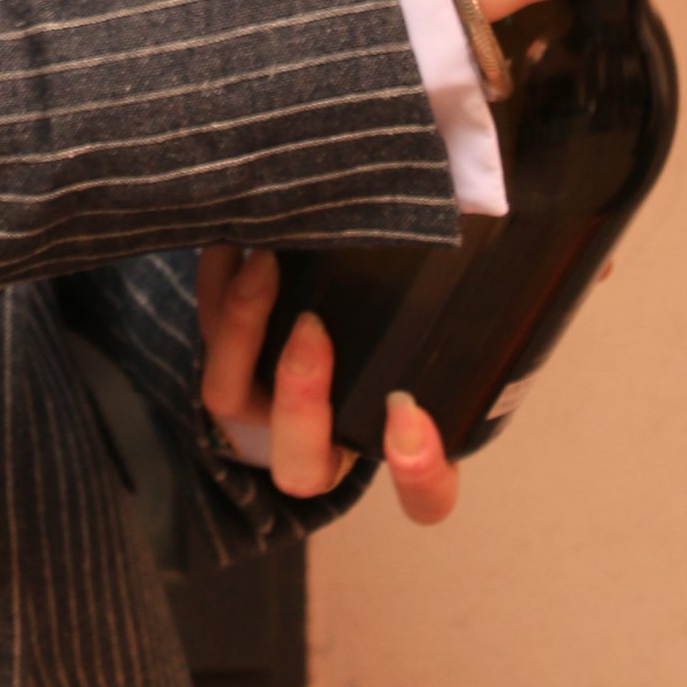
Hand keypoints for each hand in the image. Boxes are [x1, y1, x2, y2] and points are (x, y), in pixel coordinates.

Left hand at [195, 244, 458, 522]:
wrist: (318, 296)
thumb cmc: (387, 308)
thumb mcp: (429, 307)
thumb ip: (458, 278)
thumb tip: (482, 193)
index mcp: (390, 443)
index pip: (425, 494)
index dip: (419, 471)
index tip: (410, 417)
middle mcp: (324, 442)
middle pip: (302, 465)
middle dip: (301, 398)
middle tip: (313, 328)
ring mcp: (265, 408)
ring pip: (233, 400)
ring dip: (243, 335)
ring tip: (263, 266)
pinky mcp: (224, 362)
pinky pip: (204, 341)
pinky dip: (213, 290)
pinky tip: (232, 243)